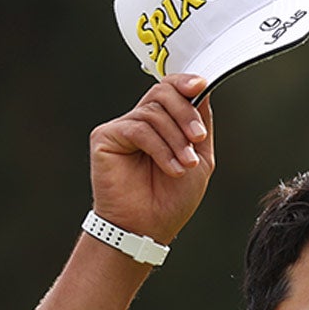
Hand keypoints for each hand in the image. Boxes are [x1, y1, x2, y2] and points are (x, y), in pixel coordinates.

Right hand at [88, 73, 215, 244]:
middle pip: (163, 93)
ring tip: (184, 165)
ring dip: (177, 140)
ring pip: (154, 113)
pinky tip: (171, 168)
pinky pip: (138, 129)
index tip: (201, 85)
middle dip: (186, 114)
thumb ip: (201, 124)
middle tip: (198, 138)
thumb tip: (203, 89)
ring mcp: (122, 128)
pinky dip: (160, 148)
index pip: (171, 90)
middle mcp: (141, 121)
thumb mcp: (200, 157)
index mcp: (163, 124)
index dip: (185, 82)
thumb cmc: (172, 198)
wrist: (149, 226)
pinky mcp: (105, 137)